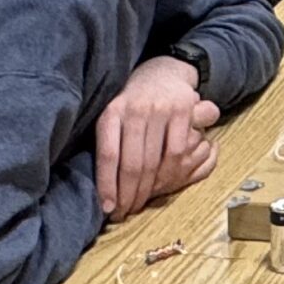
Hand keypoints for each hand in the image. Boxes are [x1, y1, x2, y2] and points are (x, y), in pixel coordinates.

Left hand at [94, 57, 216, 219]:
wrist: (165, 70)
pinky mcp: (182, 110)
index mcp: (112, 111)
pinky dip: (170, 174)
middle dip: (128, 194)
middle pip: (132, 163)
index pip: (108, 154)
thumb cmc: (134, 101)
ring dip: (149, 190)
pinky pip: (176, 152)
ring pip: (154, 161)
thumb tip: (101, 187)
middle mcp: (134, 109)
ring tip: (141, 204)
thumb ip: (109, 141)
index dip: (107, 184)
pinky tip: (164, 185)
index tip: (108, 208)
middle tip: (125, 213)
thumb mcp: (115, 113)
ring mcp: (160, 109)